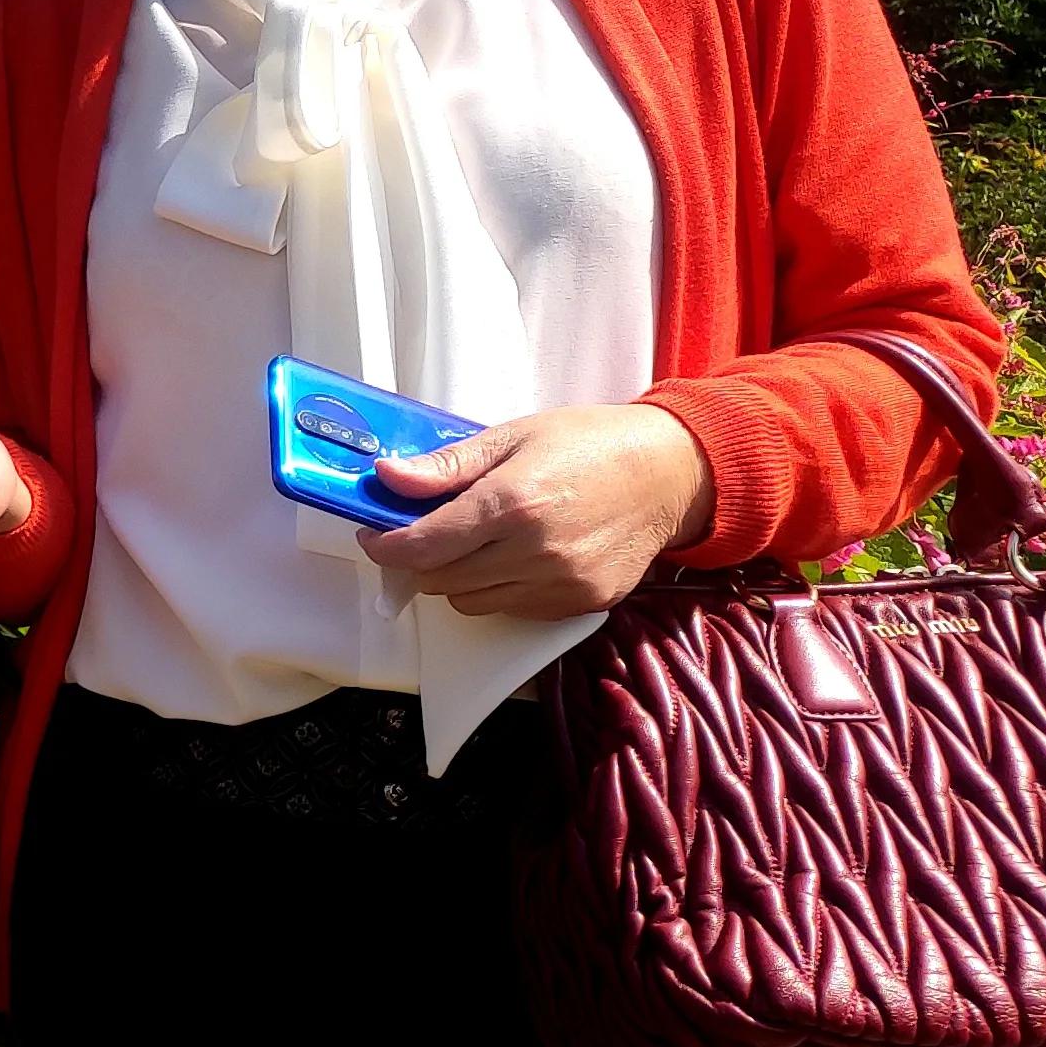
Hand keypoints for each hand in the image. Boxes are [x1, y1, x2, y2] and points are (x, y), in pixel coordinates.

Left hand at [359, 402, 714, 617]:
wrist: (671, 473)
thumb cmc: (589, 444)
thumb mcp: (512, 436)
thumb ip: (447, 467)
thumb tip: (386, 477)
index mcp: (511, 504)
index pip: (422, 547)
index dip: (385, 546)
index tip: (374, 535)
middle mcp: (534, 551)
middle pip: (439, 579)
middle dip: (421, 558)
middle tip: (426, 532)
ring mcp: (560, 584)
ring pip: (471, 602)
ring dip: (457, 578)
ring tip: (476, 542)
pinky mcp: (581, 604)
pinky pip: (512, 610)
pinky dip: (498, 590)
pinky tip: (515, 557)